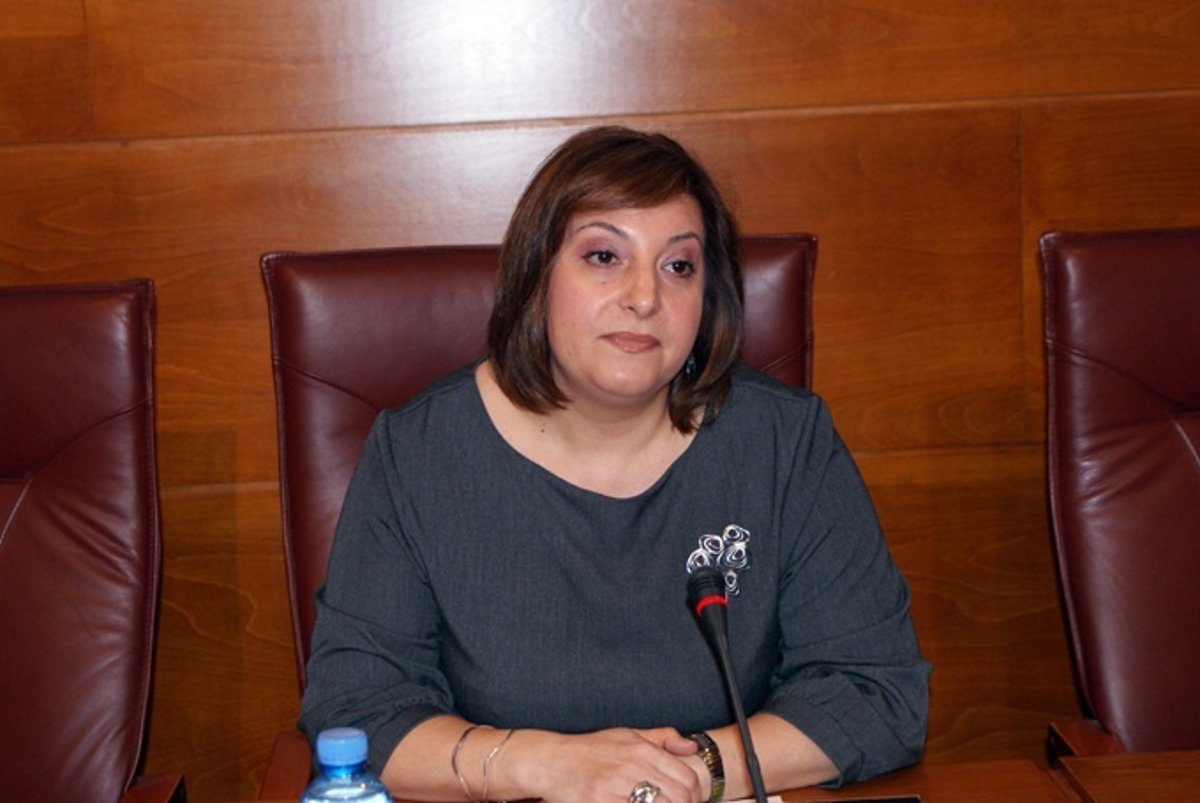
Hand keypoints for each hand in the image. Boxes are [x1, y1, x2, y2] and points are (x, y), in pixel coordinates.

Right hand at [500, 726, 703, 802]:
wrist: (551, 761)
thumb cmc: (588, 750)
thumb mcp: (626, 734)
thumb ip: (662, 738)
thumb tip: (691, 746)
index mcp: (641, 749)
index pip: (686, 777)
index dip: (695, 794)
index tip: (691, 800)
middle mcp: (632, 767)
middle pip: (679, 797)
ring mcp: (617, 787)